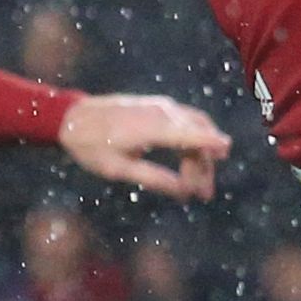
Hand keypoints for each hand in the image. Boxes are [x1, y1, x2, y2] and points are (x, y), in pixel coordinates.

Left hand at [61, 93, 228, 196]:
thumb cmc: (92, 146)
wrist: (73, 117)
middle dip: (204, 165)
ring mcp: (161, 106)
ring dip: (201, 154)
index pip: (191, 133)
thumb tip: (184, 192)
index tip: (226, 152)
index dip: (212, 143)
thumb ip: (154, 178)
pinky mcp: (159, 106)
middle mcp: (161, 112)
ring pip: (196, 128)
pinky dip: (194, 140)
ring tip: (198, 183)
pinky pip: (187, 121)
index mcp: (151, 128)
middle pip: (198, 136)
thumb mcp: (119, 169)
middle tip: (203, 195)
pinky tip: (189, 160)